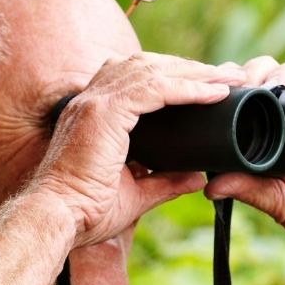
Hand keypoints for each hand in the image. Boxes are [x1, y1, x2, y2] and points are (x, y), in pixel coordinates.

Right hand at [31, 53, 244, 247]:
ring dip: (194, 73)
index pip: (136, 79)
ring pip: (153, 71)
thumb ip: (164, 182)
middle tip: (225, 75)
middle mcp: (91, 100)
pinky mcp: (104, 112)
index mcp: (93, 114)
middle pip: (146, 66)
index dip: (172, 77)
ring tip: (227, 79)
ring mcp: (95, 103)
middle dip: (188, 67)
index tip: (207, 85)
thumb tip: (196, 177)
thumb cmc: (86, 212)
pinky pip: (154, 89)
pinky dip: (186, 88)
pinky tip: (212, 93)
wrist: (58, 219)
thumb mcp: (135, 194)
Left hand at [205, 57, 284, 284]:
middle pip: (275, 76)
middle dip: (255, 73)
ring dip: (284, 71)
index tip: (218, 90)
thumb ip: (249, 190)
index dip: (236, 86)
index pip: (254, 96)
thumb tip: (208, 187)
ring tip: (271, 84)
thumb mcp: (280, 203)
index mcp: (280, 134)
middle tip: (242, 86)